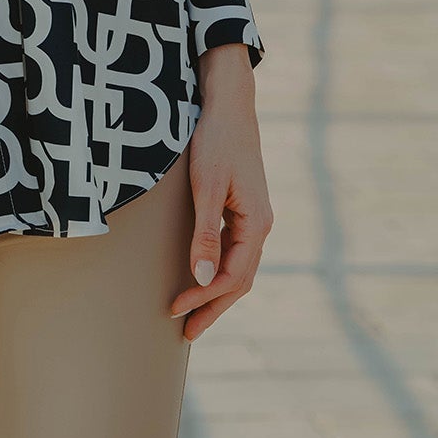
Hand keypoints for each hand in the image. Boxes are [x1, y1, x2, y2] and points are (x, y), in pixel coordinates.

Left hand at [169, 44, 273, 340]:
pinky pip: (234, 248)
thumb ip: (205, 234)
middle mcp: (261, 225)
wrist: (229, 104)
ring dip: (216, 291)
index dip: (205, 297)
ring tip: (193, 312)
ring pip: (238, 266)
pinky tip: (203, 274)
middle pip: (240, 279)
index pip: (233, 277)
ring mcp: (254, 216)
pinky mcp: (244, 207)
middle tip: (187, 333)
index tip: (177, 310)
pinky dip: (218, 268)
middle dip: (213, 307)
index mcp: (256, 224)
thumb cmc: (215, 142)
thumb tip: (204, 278)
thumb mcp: (206, 188)